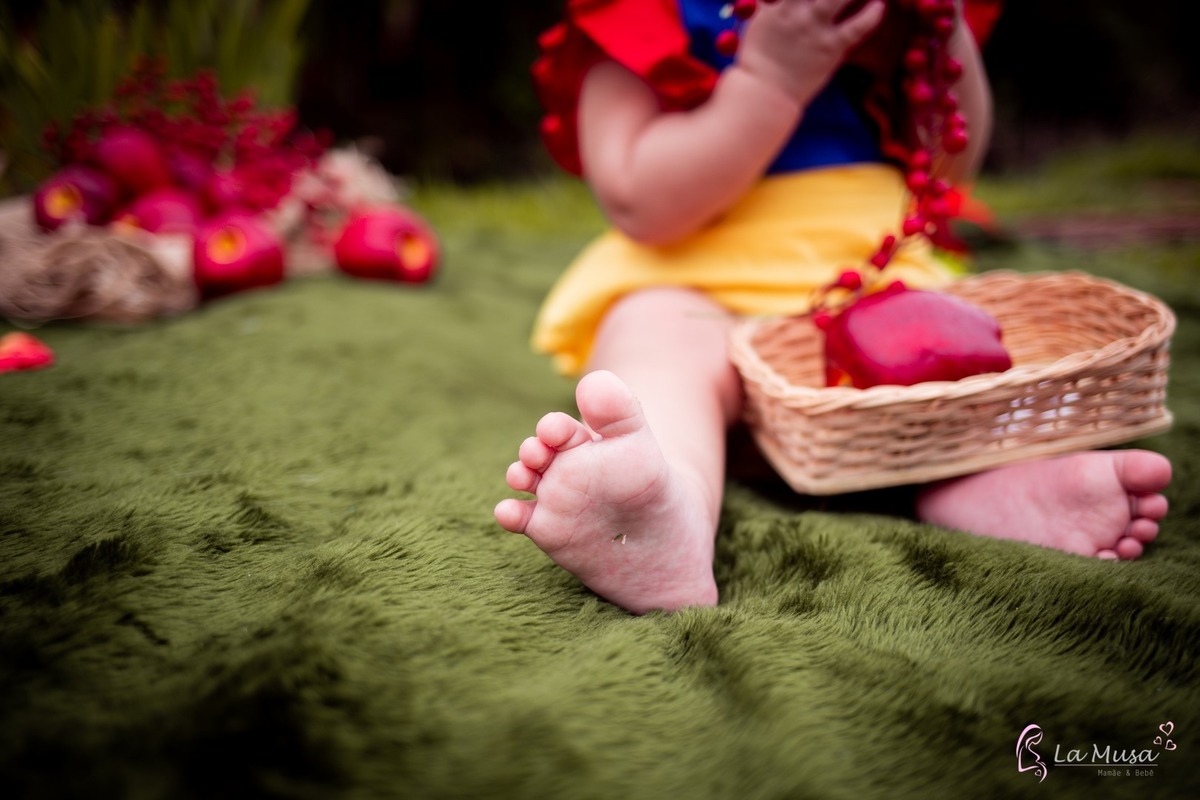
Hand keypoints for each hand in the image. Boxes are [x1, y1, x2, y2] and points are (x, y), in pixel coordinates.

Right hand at [735, 0, 885, 104]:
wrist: (763, 92)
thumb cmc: (757, 60)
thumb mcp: (760, 22)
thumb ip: (774, 3)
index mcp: (778, 5)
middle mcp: (799, 12)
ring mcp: (816, 29)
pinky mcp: (830, 48)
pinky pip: (857, 27)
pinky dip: (872, 15)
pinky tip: (879, 5)